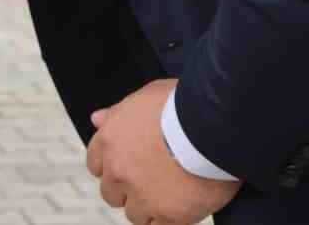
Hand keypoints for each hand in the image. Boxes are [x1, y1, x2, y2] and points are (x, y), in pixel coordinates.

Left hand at [85, 79, 240, 224]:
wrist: (212, 126)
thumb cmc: (183, 105)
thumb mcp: (146, 96)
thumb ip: (118, 113)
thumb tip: (97, 119)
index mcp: (110, 140)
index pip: (96, 165)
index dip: (112, 167)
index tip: (127, 167)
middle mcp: (119, 170)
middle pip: (112, 194)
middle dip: (128, 190)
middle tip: (152, 181)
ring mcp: (141, 195)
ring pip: (135, 214)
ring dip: (149, 207)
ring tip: (171, 194)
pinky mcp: (167, 214)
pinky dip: (169, 219)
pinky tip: (182, 207)